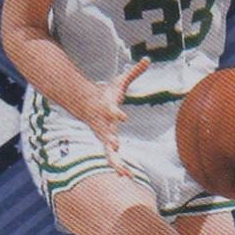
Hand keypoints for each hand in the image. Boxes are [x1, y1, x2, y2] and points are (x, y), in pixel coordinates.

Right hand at [82, 58, 150, 176]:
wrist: (86, 105)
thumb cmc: (106, 94)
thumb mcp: (120, 82)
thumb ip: (134, 72)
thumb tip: (148, 58)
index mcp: (107, 109)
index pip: (112, 112)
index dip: (116, 114)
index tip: (122, 117)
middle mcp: (104, 124)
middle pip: (106, 134)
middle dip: (110, 142)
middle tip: (115, 147)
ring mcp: (103, 135)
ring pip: (108, 151)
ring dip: (116, 162)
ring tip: (125, 173)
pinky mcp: (106, 143)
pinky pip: (112, 158)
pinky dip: (119, 166)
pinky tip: (127, 176)